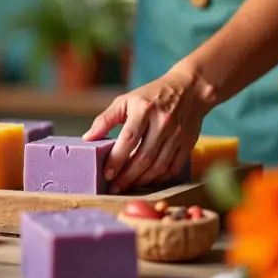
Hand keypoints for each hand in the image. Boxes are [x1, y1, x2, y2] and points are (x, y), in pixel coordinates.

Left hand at [82, 69, 215, 192]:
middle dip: (127, 177)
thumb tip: (88, 138)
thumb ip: (105, 119)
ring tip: (127, 187)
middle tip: (114, 187)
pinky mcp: (188, 143)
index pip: (128, 139)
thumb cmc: (151, 97)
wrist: (189, 89)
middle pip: (144, 157)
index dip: (116, 159)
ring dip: (142, 181)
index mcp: (144, 110)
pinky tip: (147, 182)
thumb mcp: (125, 101)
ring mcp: (178, 134)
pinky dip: (159, 179)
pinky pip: (173, 168)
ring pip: (159, 166)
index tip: (106, 173)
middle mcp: (163, 122)